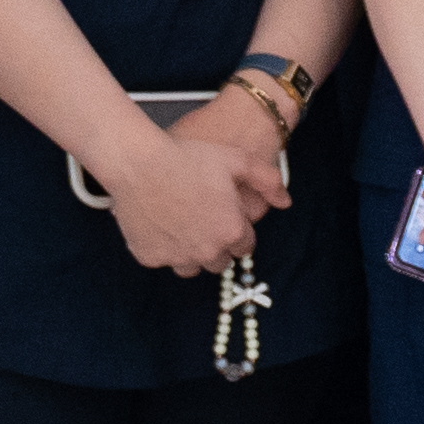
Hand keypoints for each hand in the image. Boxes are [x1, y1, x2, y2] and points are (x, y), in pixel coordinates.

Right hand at [92, 101, 280, 275]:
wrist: (138, 162)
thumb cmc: (189, 157)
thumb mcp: (237, 160)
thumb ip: (267, 181)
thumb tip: (285, 202)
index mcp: (231, 232)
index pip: (244, 247)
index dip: (237, 229)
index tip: (225, 215)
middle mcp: (206, 251)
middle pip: (220, 261)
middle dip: (217, 244)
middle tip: (204, 219)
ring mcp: (176, 257)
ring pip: (192, 266)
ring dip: (191, 252)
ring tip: (183, 225)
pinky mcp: (150, 257)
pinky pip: (162, 259)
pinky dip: (162, 247)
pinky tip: (160, 224)